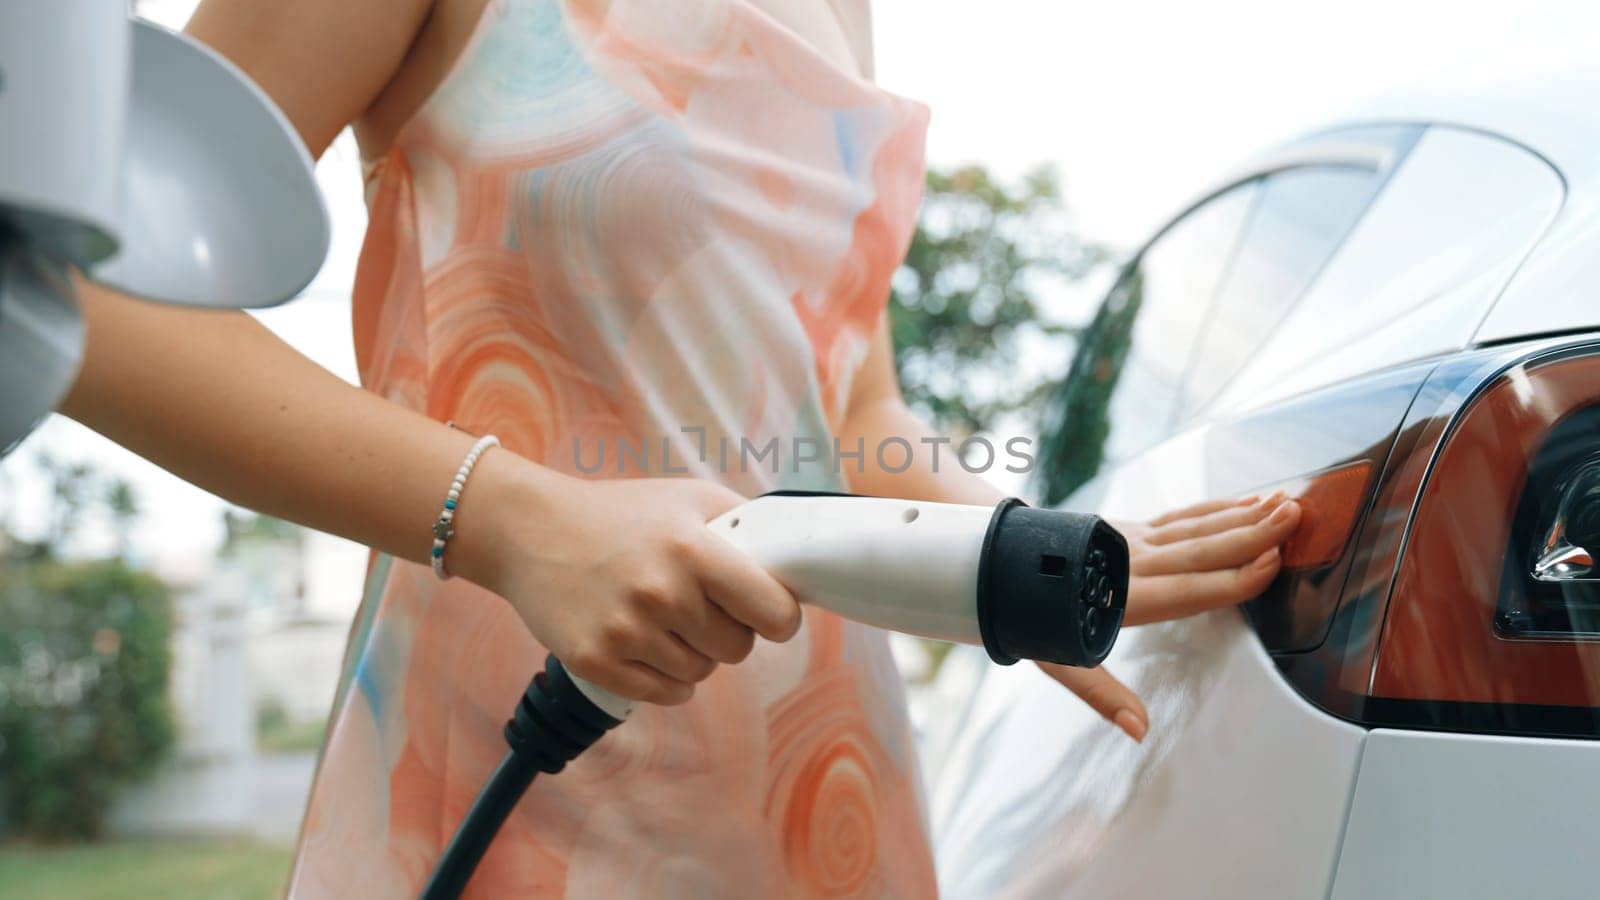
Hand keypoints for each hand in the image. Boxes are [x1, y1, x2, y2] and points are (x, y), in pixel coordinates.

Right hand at [477, 472, 801, 705]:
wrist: (530, 530)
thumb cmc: (621, 513)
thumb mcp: (689, 498)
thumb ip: (746, 524)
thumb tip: (797, 559)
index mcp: (692, 549)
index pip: (773, 611)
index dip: (778, 616)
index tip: (767, 611)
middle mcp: (662, 593)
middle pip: (739, 649)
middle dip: (730, 631)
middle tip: (701, 604)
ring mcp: (626, 631)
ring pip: (703, 673)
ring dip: (695, 653)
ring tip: (665, 617)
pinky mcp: (596, 662)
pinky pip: (667, 695)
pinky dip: (668, 678)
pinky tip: (649, 645)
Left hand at [1029, 494, 1299, 741]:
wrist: (994, 560)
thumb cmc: (1028, 614)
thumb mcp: (1057, 660)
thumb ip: (1102, 694)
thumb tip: (1138, 731)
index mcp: (1121, 597)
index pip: (1188, 589)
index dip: (1231, 578)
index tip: (1271, 563)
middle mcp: (1131, 562)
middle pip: (1200, 549)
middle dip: (1249, 534)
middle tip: (1293, 516)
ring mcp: (1131, 540)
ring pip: (1195, 527)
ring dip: (1240, 515)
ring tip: (1282, 503)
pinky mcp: (1129, 529)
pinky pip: (1181, 518)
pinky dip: (1214, 509)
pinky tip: (1243, 502)